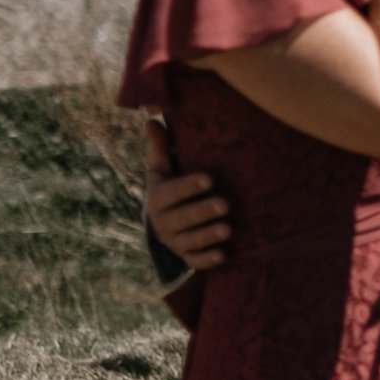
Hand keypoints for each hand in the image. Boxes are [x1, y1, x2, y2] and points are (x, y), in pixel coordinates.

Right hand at [144, 121, 229, 269]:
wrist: (165, 220)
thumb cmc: (169, 187)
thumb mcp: (162, 168)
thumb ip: (159, 146)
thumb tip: (150, 118)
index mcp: (157, 198)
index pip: (171, 193)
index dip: (189, 186)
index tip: (210, 178)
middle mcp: (162, 223)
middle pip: (181, 219)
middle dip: (203, 212)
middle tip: (226, 204)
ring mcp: (174, 242)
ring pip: (189, 241)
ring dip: (208, 236)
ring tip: (228, 228)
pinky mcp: (186, 256)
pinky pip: (194, 262)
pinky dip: (206, 260)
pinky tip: (223, 254)